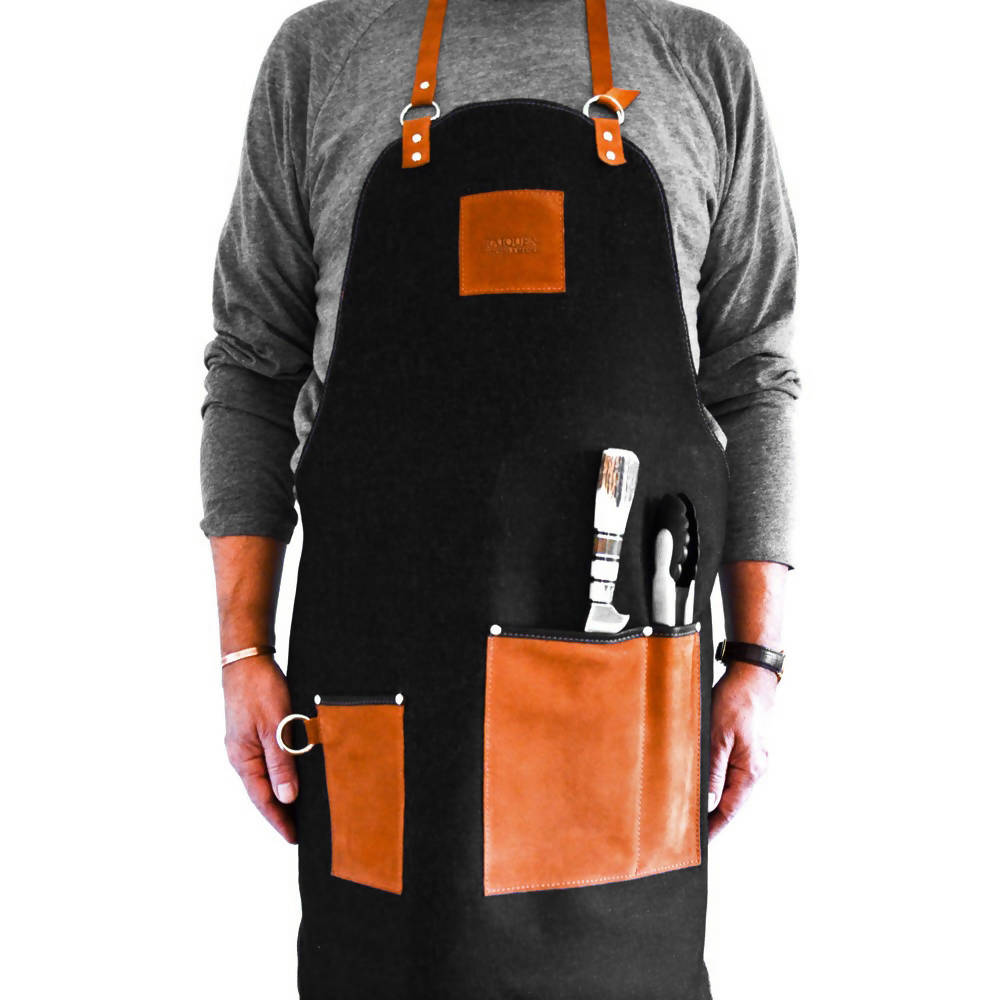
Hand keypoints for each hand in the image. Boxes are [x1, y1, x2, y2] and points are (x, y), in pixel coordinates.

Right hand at [222, 654, 298, 843]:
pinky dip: (280, 773)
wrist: (247, 659)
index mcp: (243, 758)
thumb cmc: (259, 689)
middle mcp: (241, 755)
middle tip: (301, 830)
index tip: (294, 838)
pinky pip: (267, 760)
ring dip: (281, 793)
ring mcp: (245, 744)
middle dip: (280, 812)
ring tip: (299, 809)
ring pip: (265, 777)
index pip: (263, 799)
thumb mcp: (275, 727)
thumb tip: (287, 798)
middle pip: (262, 792)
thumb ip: (281, 762)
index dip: (279, 820)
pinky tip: (292, 776)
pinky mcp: (252, 731)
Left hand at [706, 661, 777, 839]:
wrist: (753, 676)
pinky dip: (720, 781)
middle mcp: (757, 768)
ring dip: (716, 799)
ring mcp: (755, 758)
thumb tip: (709, 801)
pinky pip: (734, 772)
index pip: (730, 809)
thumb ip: (714, 770)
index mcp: (752, 770)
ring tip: (694, 810)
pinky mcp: (750, 748)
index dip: (714, 827)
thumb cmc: (736, 701)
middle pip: (733, 802)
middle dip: (713, 817)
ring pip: (733, 787)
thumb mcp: (718, 736)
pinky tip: (706, 781)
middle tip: (691, 830)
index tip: (700, 843)